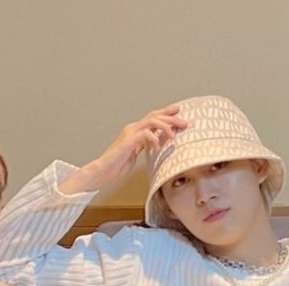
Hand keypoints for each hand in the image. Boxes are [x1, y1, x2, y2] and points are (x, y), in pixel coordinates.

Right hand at [62, 105, 187, 194]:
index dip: (166, 113)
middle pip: (155, 116)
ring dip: (166, 126)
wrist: (103, 170)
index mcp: (135, 130)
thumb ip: (146, 146)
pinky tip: (159, 145)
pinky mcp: (128, 141)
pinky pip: (145, 134)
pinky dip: (154, 138)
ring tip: (175, 133)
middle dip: (171, 118)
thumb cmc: (118, 165)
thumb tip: (158, 143)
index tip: (179, 112)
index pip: (153, 117)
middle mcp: (133, 128)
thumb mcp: (136, 153)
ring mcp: (130, 133)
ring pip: (151, 121)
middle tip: (185, 122)